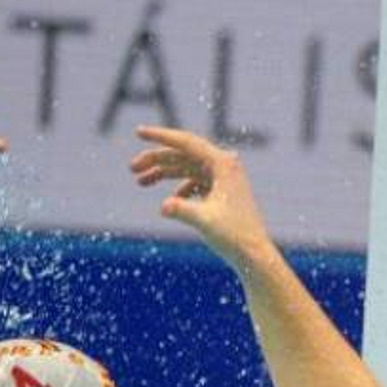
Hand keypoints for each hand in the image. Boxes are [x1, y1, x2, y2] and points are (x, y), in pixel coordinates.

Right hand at [129, 126, 272, 269]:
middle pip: (183, 154)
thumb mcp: (205, 222)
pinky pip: (196, 181)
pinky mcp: (224, 192)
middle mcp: (226, 166)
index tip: (138, 131)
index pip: (186, 142)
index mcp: (223, 164)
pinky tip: (172, 200)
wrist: (254, 255)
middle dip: (156, 159)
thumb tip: (165, 206)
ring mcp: (225, 178)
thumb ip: (183, 210)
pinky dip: (180, 186)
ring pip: (187, 167)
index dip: (160, 136)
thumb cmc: (234, 237)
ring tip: (140, 181)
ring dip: (164, 173)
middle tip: (131, 168)